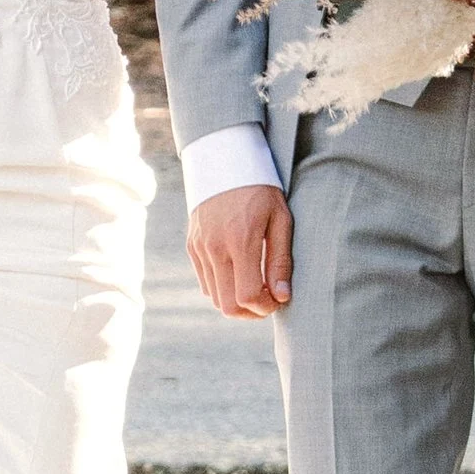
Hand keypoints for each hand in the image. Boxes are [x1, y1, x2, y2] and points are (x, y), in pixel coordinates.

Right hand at [187, 181, 291, 318]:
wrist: (225, 161)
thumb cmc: (261, 189)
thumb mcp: (280, 219)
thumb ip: (281, 260)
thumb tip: (282, 296)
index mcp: (240, 241)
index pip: (247, 297)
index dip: (265, 307)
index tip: (277, 299)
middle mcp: (215, 248)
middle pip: (228, 305)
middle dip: (250, 312)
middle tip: (267, 299)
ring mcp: (200, 248)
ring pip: (214, 297)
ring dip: (236, 301)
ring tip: (255, 286)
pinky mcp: (192, 246)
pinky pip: (205, 282)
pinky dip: (222, 288)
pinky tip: (239, 274)